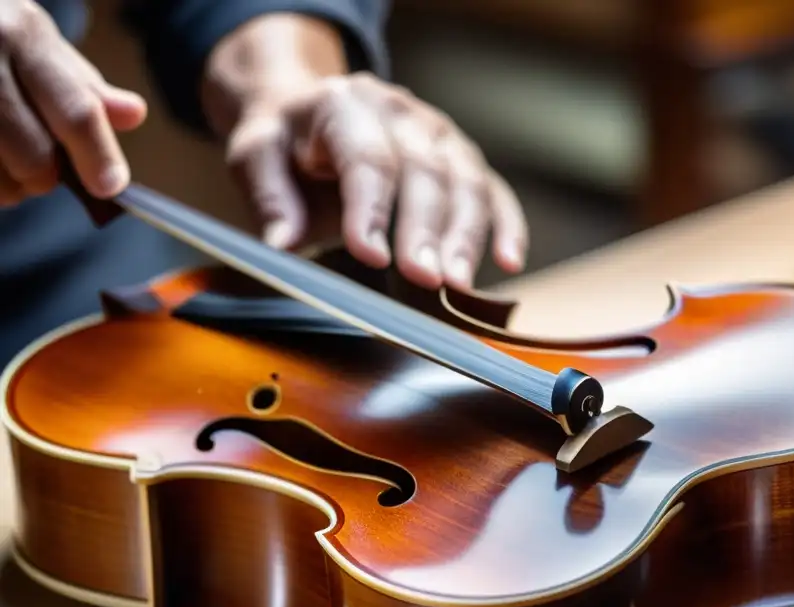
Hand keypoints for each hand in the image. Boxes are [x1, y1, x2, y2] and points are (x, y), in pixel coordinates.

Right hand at [0, 0, 145, 204]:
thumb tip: (133, 115)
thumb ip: (84, 88)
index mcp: (23, 35)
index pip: (75, 111)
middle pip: (35, 157)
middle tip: (37, 164)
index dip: (98, 156)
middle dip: (43, 176)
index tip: (111, 187)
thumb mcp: (38, 44)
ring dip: (8, 187)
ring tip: (3, 160)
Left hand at [218, 71, 527, 289]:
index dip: (372, 209)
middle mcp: (401, 113)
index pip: (367, 158)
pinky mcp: (462, 159)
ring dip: (467, 236)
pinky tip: (509, 261)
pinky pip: (494, 190)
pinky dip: (506, 226)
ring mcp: (439, 134)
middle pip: (425, 171)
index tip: (371, 255)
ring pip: (467, 182)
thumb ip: (268, 195)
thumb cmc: (285, 141)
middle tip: (425, 279)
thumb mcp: (255, 154)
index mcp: (345, 105)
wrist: (310, 112)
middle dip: (426, 230)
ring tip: (459, 284)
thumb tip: (283, 244)